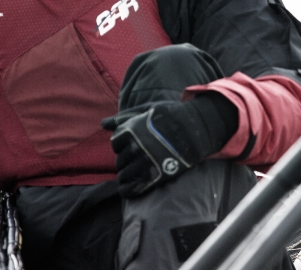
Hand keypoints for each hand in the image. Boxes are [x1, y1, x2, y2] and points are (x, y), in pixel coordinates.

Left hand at [102, 95, 236, 196]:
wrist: (197, 127)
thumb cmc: (171, 115)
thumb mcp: (147, 109)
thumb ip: (124, 117)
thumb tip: (103, 123)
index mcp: (131, 131)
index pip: (116, 143)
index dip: (122, 144)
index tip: (131, 145)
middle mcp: (135, 148)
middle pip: (119, 160)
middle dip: (125, 160)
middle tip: (135, 159)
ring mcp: (145, 163)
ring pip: (124, 175)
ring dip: (126, 175)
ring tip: (134, 173)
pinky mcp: (156, 176)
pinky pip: (133, 189)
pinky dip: (128, 190)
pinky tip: (130, 188)